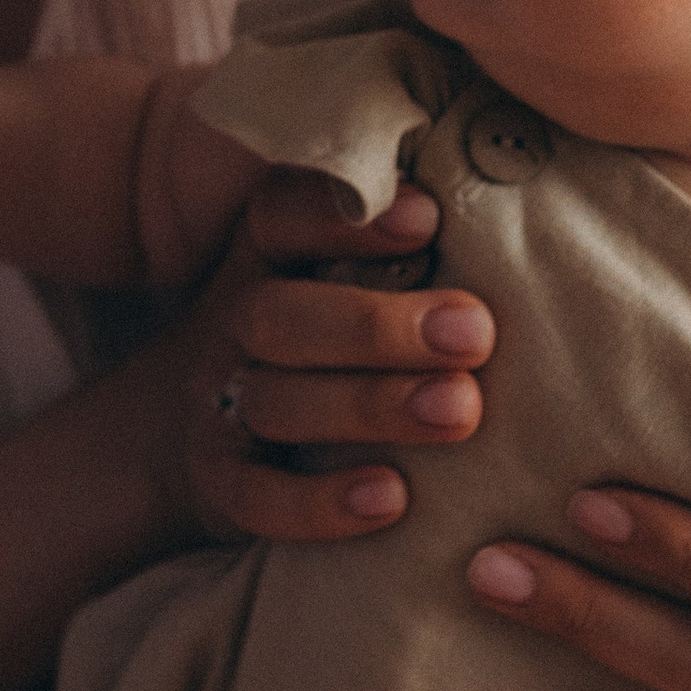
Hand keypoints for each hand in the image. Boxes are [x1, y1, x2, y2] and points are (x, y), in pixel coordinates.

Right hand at [173, 169, 498, 544]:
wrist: (186, 426)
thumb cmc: (309, 335)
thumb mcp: (323, 270)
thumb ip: (390, 240)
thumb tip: (505, 186)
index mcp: (265, 254)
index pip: (283, 217)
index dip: (346, 218)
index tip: (428, 218)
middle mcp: (233, 319)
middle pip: (280, 315)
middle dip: (377, 324)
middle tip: (474, 333)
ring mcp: (217, 402)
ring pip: (276, 402)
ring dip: (370, 406)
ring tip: (460, 411)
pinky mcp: (218, 483)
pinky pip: (258, 497)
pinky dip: (321, 503)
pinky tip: (392, 498)